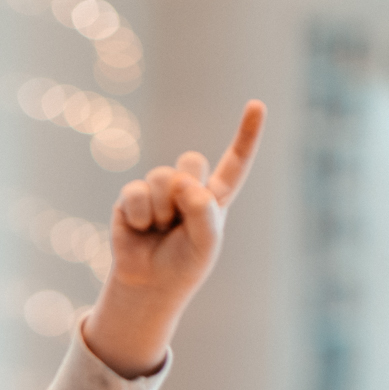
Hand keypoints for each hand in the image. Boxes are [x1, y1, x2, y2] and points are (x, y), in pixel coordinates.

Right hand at [82, 100, 265, 378]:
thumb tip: (182, 182)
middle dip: (186, 186)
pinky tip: (140, 229)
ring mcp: (158, 190)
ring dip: (163, 209)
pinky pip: (136, 193)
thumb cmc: (184, 265)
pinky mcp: (130, 198)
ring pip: (163, 176)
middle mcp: (187, 187)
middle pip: (190, 161)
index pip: (235, 163)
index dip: (246, 135)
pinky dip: (140, 216)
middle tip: (179, 217)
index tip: (257, 105)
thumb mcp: (205, 243)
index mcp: (214, 197)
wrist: (149, 284)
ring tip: (160, 228)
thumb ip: (204, 211)